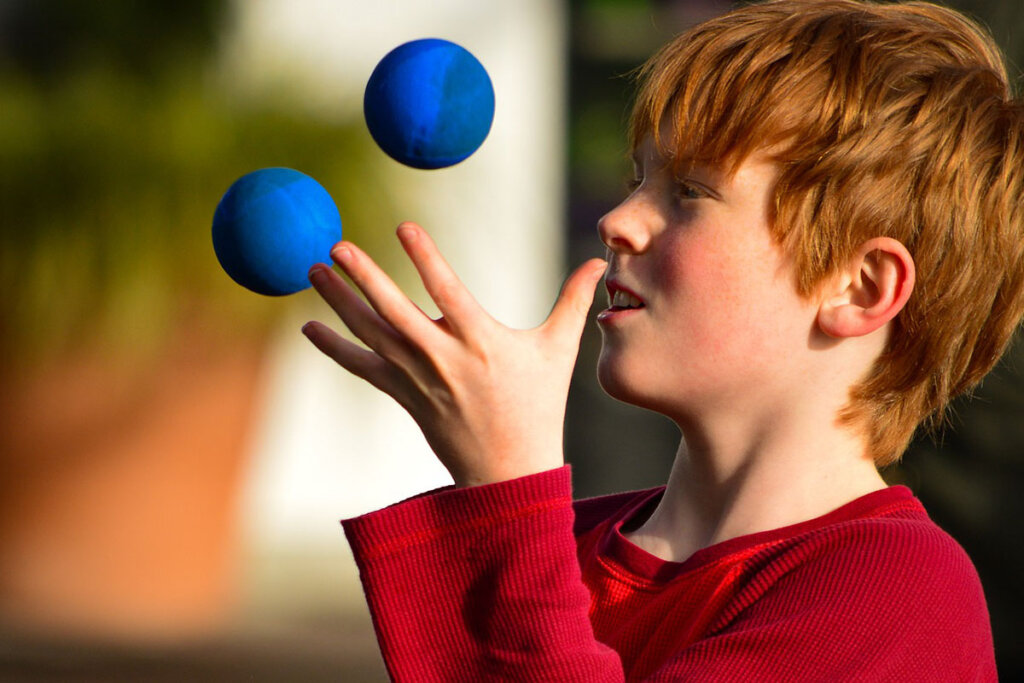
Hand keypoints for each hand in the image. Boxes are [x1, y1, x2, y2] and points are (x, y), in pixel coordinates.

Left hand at [301, 222, 606, 487]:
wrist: (508, 471)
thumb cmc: (539, 406)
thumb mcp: (560, 352)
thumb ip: (573, 301)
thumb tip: (599, 260)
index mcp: (482, 342)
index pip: (448, 290)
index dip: (425, 257)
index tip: (403, 226)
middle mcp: (444, 359)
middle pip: (395, 312)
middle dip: (363, 278)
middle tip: (337, 246)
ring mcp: (419, 380)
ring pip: (371, 335)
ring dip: (340, 302)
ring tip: (314, 270)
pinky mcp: (405, 396)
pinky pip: (363, 368)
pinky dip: (336, 348)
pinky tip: (310, 327)